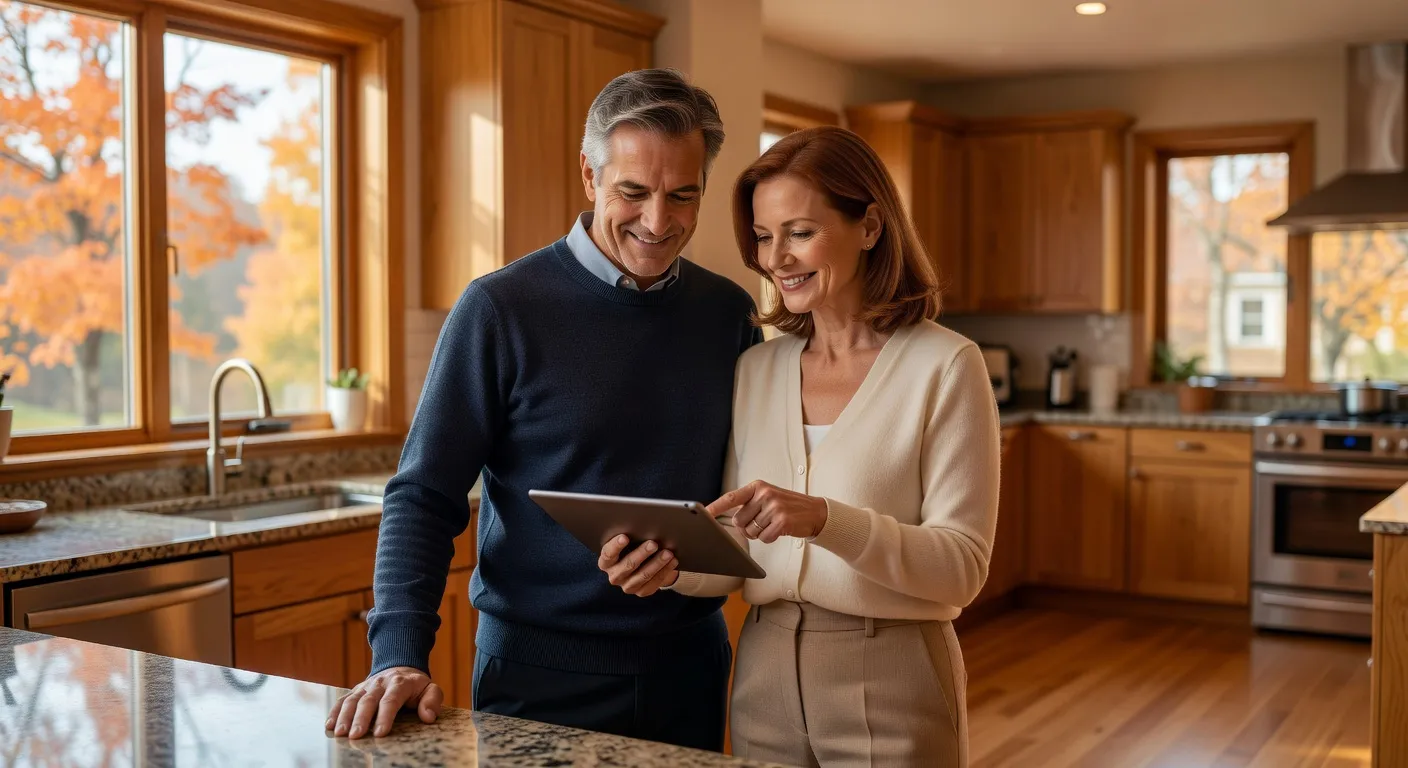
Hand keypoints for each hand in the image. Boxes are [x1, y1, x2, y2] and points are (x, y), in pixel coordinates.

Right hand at [326, 666, 442, 738]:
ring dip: (345, 717)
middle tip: (356, 736)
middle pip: (368, 700)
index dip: (385, 716)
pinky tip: (330, 726)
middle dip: (361, 719)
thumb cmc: (415, 685)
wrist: (400, 667)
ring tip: (340, 733)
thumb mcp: (430, 689)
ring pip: (353, 700)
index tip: (380, 733)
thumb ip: (432, 701)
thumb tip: (428, 717)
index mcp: (400, 683)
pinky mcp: (356, 690)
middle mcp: (380, 683)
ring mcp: (366, 686)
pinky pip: (343, 700)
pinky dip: (335, 712)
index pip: (391, 700)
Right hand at [598, 534, 678, 596]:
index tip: (625, 537)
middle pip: (628, 565)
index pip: (607, 554)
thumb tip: (641, 526)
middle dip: (642, 553)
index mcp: (606, 562)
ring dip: (657, 563)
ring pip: (643, 575)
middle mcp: (614, 576)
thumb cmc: (632, 548)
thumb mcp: (628, 542)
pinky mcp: (641, 592)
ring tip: (668, 553)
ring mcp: (627, 586)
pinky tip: (672, 562)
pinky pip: (654, 582)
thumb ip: (630, 537)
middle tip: (653, 544)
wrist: (642, 565)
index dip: (615, 546)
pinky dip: (664, 571)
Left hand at [710, 480, 826, 543]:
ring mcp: (774, 507)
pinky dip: (770, 538)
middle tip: (762, 522)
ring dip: (759, 533)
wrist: (815, 512)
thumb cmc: (787, 506)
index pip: (731, 497)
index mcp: (757, 486)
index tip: (702, 514)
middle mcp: (764, 494)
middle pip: (739, 521)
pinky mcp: (782, 521)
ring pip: (750, 531)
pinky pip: (764, 538)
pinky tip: (779, 530)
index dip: (715, 507)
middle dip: (747, 527)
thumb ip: (748, 504)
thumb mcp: (767, 497)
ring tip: (772, 524)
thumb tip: (729, 518)